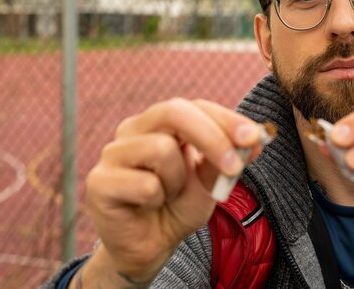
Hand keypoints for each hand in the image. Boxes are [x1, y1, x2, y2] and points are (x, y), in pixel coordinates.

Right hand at [82, 98, 263, 285]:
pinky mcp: (99, 181)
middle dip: (211, 137)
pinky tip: (147, 207)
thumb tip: (254, 139)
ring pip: (161, 149)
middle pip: (174, 112)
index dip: (226, 120)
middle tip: (234, 168)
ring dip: (177, 181)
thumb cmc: (178, 207)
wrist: (149, 247)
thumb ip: (227, 161)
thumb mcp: (210, 184)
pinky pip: (145, 184)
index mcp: (162, 122)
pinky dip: (157, 201)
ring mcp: (113, 152)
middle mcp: (134, 129)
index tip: (255, 138)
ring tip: (168, 196)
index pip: (195, 107)